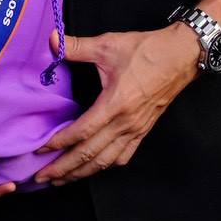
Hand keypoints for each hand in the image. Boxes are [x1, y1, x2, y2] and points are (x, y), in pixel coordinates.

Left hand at [34, 25, 200, 183]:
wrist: (180, 57)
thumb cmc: (146, 50)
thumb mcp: (109, 44)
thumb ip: (78, 46)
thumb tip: (52, 40)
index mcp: (115, 104)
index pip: (82, 131)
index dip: (60, 142)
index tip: (41, 150)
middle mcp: (125, 123)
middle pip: (90, 155)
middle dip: (65, 169)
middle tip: (43, 178)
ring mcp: (135, 130)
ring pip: (105, 161)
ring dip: (82, 173)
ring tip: (63, 180)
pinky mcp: (143, 130)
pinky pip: (123, 156)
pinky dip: (106, 166)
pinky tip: (96, 168)